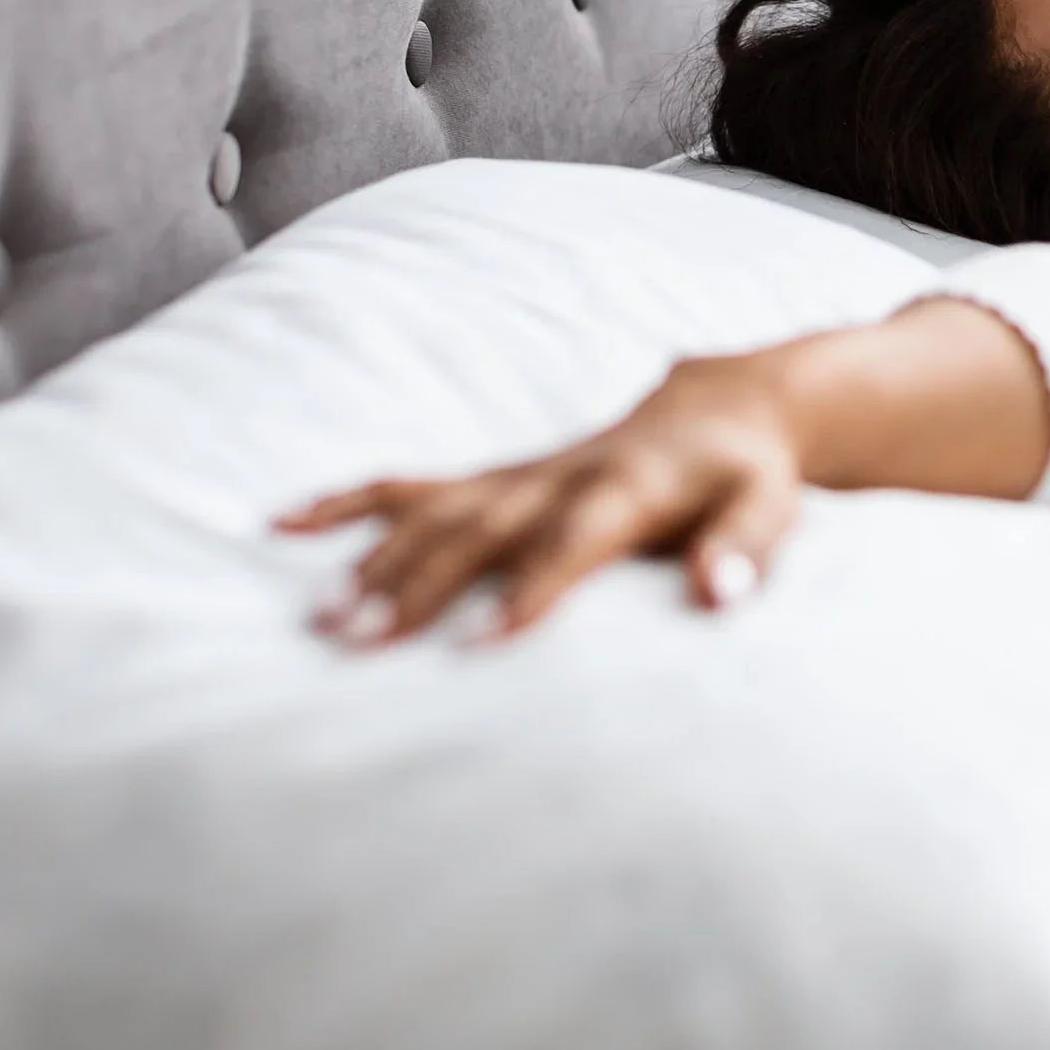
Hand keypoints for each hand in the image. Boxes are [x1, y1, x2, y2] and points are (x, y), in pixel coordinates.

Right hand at [277, 351, 806, 645]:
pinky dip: (346, 499)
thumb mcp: (770, 509)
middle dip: (420, 582)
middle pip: (481, 528)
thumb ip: (746, 551)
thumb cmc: (746, 478)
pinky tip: (280, 522)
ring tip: (321, 620)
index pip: (573, 538)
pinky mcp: (495, 475)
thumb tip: (721, 596)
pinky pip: (411, 482)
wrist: (723, 406)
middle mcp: (560, 474)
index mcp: (627, 486)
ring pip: (434, 511)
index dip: (531, 585)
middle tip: (360, 642)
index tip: (483, 641)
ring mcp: (517, 473)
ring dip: (376, 559)